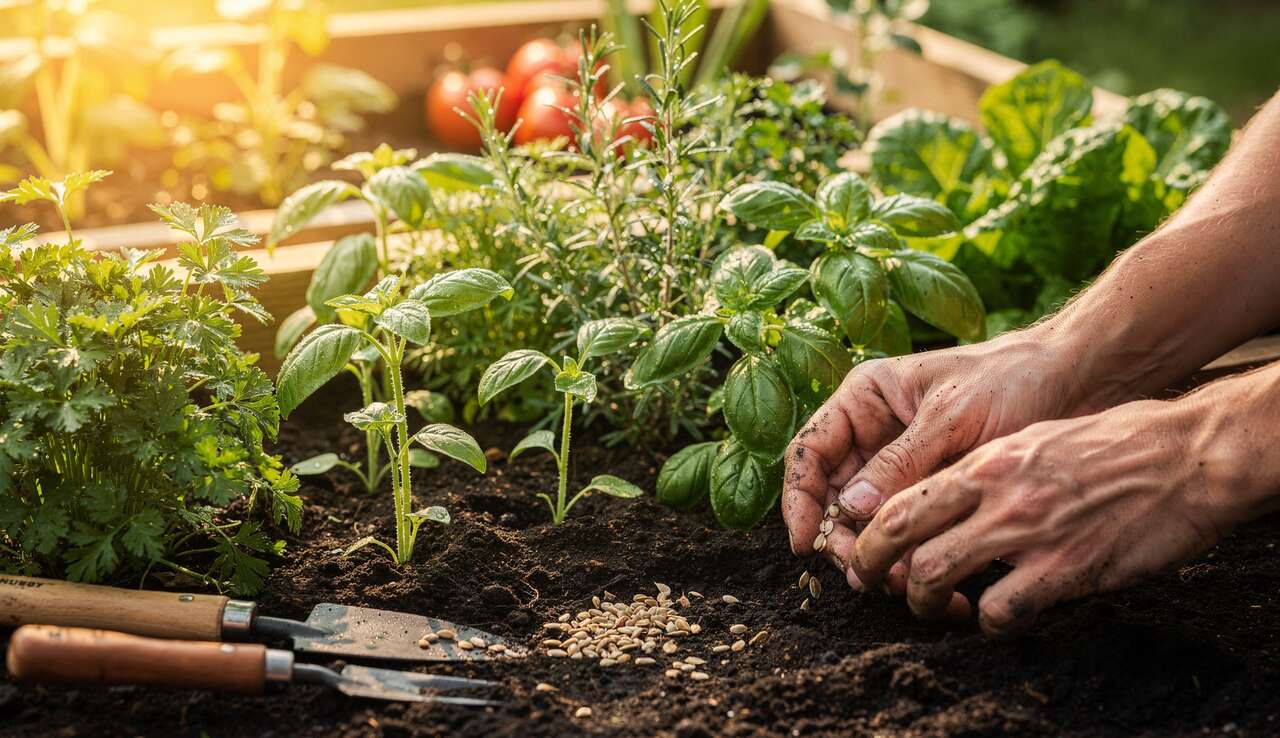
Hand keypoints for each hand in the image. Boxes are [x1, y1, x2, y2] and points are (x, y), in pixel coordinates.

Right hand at [782, 329, 1089, 588]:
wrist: (1076, 382)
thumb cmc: (1011, 378)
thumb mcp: (952, 416)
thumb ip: (901, 461)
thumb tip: (853, 508)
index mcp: (865, 400)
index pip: (810, 452)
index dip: (799, 499)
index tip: (805, 543)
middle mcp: (874, 435)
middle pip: (832, 497)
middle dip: (841, 539)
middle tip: (864, 574)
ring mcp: (902, 467)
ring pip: (867, 522)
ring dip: (877, 556)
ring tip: (903, 584)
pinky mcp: (932, 494)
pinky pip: (908, 532)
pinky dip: (912, 558)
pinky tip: (932, 579)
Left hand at [848, 384, 1276, 636]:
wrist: (1182, 455)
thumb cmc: (1112, 444)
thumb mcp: (1032, 440)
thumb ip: (986, 470)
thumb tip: (947, 499)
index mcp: (985, 461)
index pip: (901, 499)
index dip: (869, 533)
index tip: (863, 551)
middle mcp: (995, 494)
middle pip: (901, 538)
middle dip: (874, 569)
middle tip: (875, 587)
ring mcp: (1027, 532)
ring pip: (935, 574)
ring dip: (925, 601)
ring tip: (936, 608)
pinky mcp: (1064, 568)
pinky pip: (1001, 610)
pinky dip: (989, 622)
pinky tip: (996, 618)